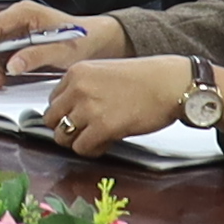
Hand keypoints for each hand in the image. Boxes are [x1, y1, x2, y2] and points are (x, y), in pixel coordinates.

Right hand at [0, 1, 126, 85]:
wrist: (98, 42)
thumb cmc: (84, 39)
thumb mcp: (61, 50)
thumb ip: (35, 55)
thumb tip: (12, 65)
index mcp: (25, 13)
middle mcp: (18, 19)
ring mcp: (18, 31)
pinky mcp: (20, 42)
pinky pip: (1, 54)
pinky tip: (1, 80)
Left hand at [32, 54, 197, 153]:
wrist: (170, 84)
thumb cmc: (146, 79)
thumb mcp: (105, 73)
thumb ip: (84, 88)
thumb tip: (72, 111)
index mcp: (77, 72)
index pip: (53, 99)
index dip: (65, 112)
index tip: (77, 118)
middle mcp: (78, 89)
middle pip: (52, 119)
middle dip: (65, 128)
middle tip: (83, 132)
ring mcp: (89, 108)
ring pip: (62, 136)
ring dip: (77, 141)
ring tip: (95, 139)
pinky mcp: (103, 127)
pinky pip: (82, 148)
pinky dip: (91, 150)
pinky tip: (105, 144)